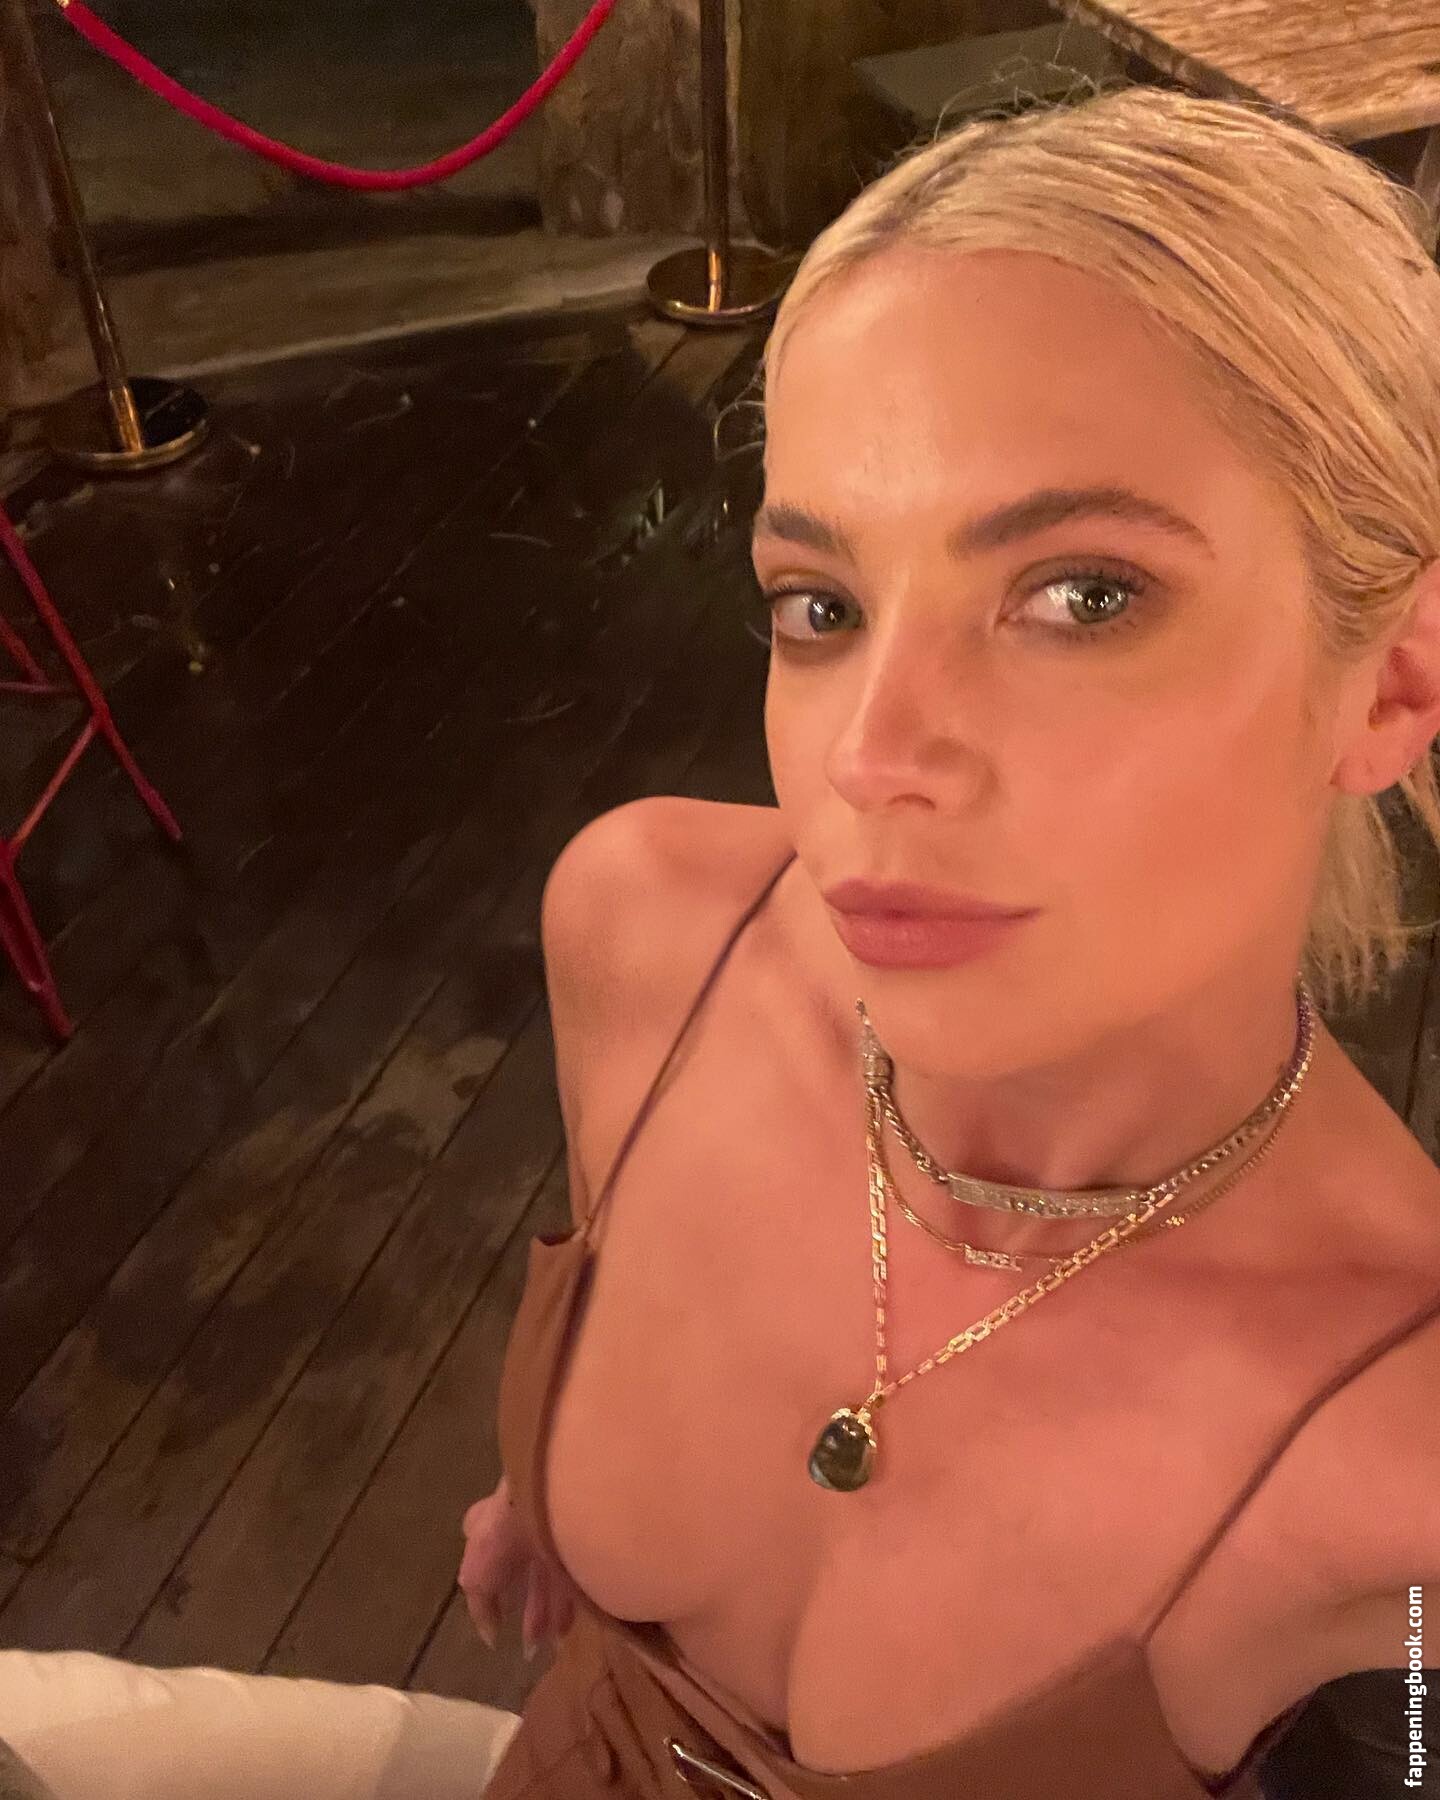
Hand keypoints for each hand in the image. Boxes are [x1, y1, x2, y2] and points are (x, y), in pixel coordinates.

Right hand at [459, 1478, 578, 1658]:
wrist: (547, 1505)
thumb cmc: (500, 1537)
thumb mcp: (476, 1578)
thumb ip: (481, 1607)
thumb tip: (490, 1636)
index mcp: (486, 1524)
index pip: (484, 1552)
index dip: (490, 1586)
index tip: (499, 1615)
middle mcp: (519, 1524)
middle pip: (522, 1572)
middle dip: (526, 1609)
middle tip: (530, 1644)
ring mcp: (549, 1529)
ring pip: (548, 1575)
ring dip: (546, 1611)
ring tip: (548, 1645)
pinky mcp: (576, 1539)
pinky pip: (570, 1575)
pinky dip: (566, 1603)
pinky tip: (563, 1630)